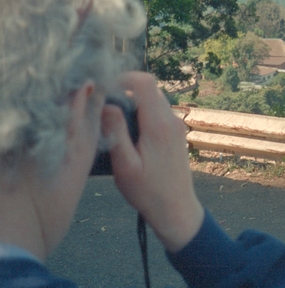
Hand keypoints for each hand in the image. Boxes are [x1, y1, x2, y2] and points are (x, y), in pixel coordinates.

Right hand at [103, 72, 203, 252]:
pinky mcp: (176, 134)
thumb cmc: (148, 191)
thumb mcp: (125, 165)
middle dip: (125, 93)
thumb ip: (116, 132)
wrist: (176, 209)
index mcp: (159, 125)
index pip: (145, 82)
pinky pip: (158, 113)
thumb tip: (106, 104)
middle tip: (104, 110)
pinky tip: (129, 136)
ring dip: (134, 105)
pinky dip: (143, 115)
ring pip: (153, 101)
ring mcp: (177, 126)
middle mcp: (172, 120)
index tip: (105, 91)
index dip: (123, 78)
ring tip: (114, 125)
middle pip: (149, 89)